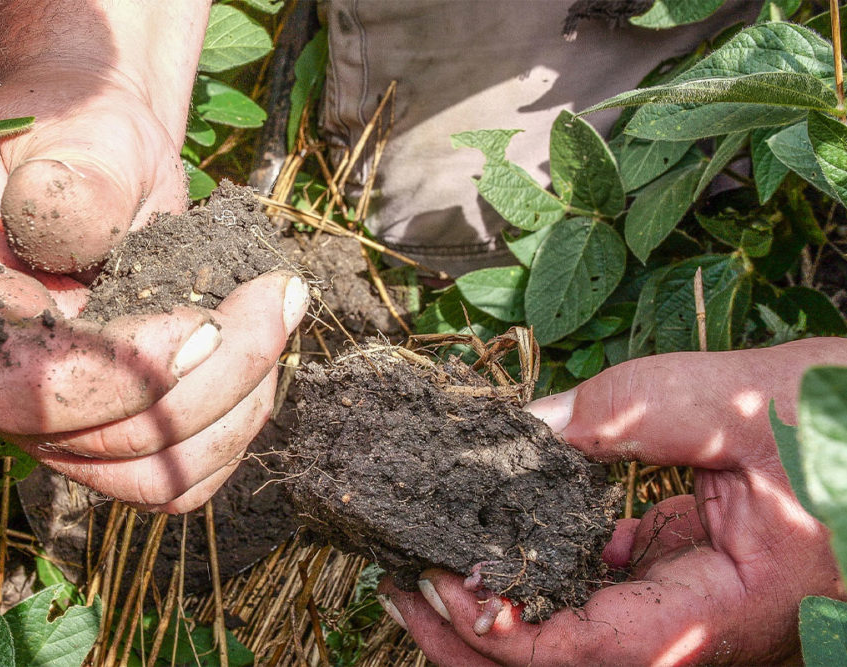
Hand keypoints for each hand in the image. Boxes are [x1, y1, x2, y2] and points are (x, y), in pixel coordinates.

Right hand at [0, 1, 308, 512]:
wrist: (104, 160)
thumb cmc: (84, 134)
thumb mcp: (79, 128)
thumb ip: (75, 175)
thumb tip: (64, 222)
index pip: (31, 391)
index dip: (128, 375)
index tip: (209, 320)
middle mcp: (2, 382)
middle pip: (111, 444)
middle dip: (220, 375)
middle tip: (284, 292)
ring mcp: (62, 418)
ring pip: (156, 475)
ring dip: (240, 405)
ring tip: (280, 315)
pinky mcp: (116, 428)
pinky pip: (179, 474)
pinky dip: (236, 426)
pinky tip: (263, 359)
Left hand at [378, 339, 846, 664]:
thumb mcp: (734, 402)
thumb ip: (624, 415)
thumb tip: (520, 430)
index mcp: (730, 610)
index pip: (592, 650)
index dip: (505, 629)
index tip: (439, 577)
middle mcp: (706, 630)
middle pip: (569, 665)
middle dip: (475, 638)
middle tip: (402, 586)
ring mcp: (695, 609)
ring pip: (578, 641)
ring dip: (501, 610)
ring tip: (433, 563)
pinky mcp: (688, 580)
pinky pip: (603, 598)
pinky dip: (545, 575)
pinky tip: (511, 536)